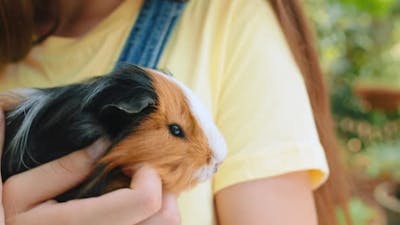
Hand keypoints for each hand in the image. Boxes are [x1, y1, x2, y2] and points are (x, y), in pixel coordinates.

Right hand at [0, 109, 180, 224]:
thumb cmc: (14, 224)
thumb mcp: (21, 193)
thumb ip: (63, 168)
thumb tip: (103, 143)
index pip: (145, 200)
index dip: (147, 173)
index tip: (130, 162)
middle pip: (167, 218)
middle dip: (160, 188)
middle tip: (139, 176)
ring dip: (161, 204)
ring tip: (137, 191)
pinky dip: (153, 217)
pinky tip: (133, 209)